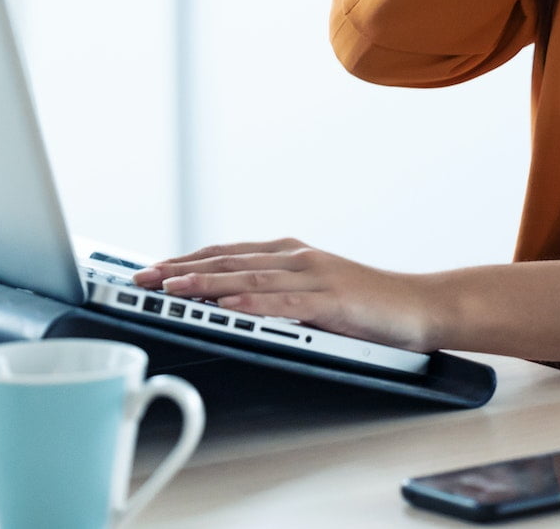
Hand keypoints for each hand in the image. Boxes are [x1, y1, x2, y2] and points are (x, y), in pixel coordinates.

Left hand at [132, 239, 443, 353]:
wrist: (418, 305)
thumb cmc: (367, 303)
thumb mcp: (315, 291)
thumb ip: (278, 291)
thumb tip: (231, 300)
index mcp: (291, 254)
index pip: (228, 253)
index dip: (187, 259)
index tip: (151, 268)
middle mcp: (297, 258)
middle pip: (229, 261)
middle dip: (181, 269)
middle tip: (142, 278)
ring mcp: (314, 276)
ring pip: (249, 277)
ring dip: (205, 282)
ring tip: (170, 288)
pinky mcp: (330, 300)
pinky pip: (283, 302)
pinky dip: (251, 302)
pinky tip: (226, 306)